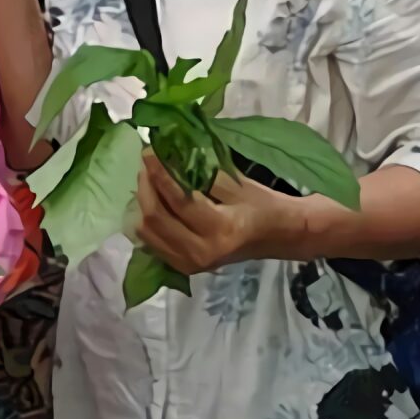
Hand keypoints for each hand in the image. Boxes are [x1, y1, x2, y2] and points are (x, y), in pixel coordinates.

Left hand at [132, 154, 312, 272]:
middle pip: (155, 218)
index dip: (159, 173)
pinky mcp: (185, 267)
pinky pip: (153, 243)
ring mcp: (191, 264)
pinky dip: (147, 221)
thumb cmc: (262, 205)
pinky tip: (151, 202)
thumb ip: (201, 173)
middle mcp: (202, 251)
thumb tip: (169, 154)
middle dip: (146, 187)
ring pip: (148, 233)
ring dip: (142, 203)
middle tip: (146, 163)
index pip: (177, 199)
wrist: (277, 237)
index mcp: (220, 228)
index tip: (149, 151)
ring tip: (147, 179)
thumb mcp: (237, 184)